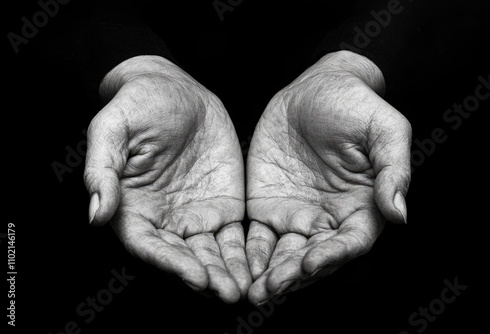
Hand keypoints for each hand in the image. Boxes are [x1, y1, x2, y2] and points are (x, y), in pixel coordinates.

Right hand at [84, 56, 250, 302]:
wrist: (178, 91)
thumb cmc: (138, 105)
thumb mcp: (112, 128)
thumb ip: (102, 170)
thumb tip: (96, 215)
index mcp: (133, 208)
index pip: (148, 245)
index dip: (170, 263)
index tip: (196, 276)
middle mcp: (164, 220)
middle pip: (182, 257)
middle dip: (205, 278)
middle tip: (229, 293)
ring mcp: (194, 216)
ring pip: (210, 253)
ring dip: (227, 273)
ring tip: (246, 289)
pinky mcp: (222, 207)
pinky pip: (233, 236)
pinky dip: (244, 254)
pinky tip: (258, 267)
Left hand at [246, 50, 411, 304]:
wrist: (314, 89)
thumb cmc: (355, 105)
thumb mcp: (385, 129)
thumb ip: (393, 170)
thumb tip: (400, 214)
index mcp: (361, 207)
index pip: (349, 242)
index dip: (333, 256)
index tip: (311, 264)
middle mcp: (329, 219)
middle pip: (313, 256)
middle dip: (293, 275)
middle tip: (271, 289)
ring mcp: (298, 215)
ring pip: (285, 254)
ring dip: (270, 274)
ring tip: (252, 291)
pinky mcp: (269, 207)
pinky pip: (259, 236)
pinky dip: (250, 254)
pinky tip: (238, 266)